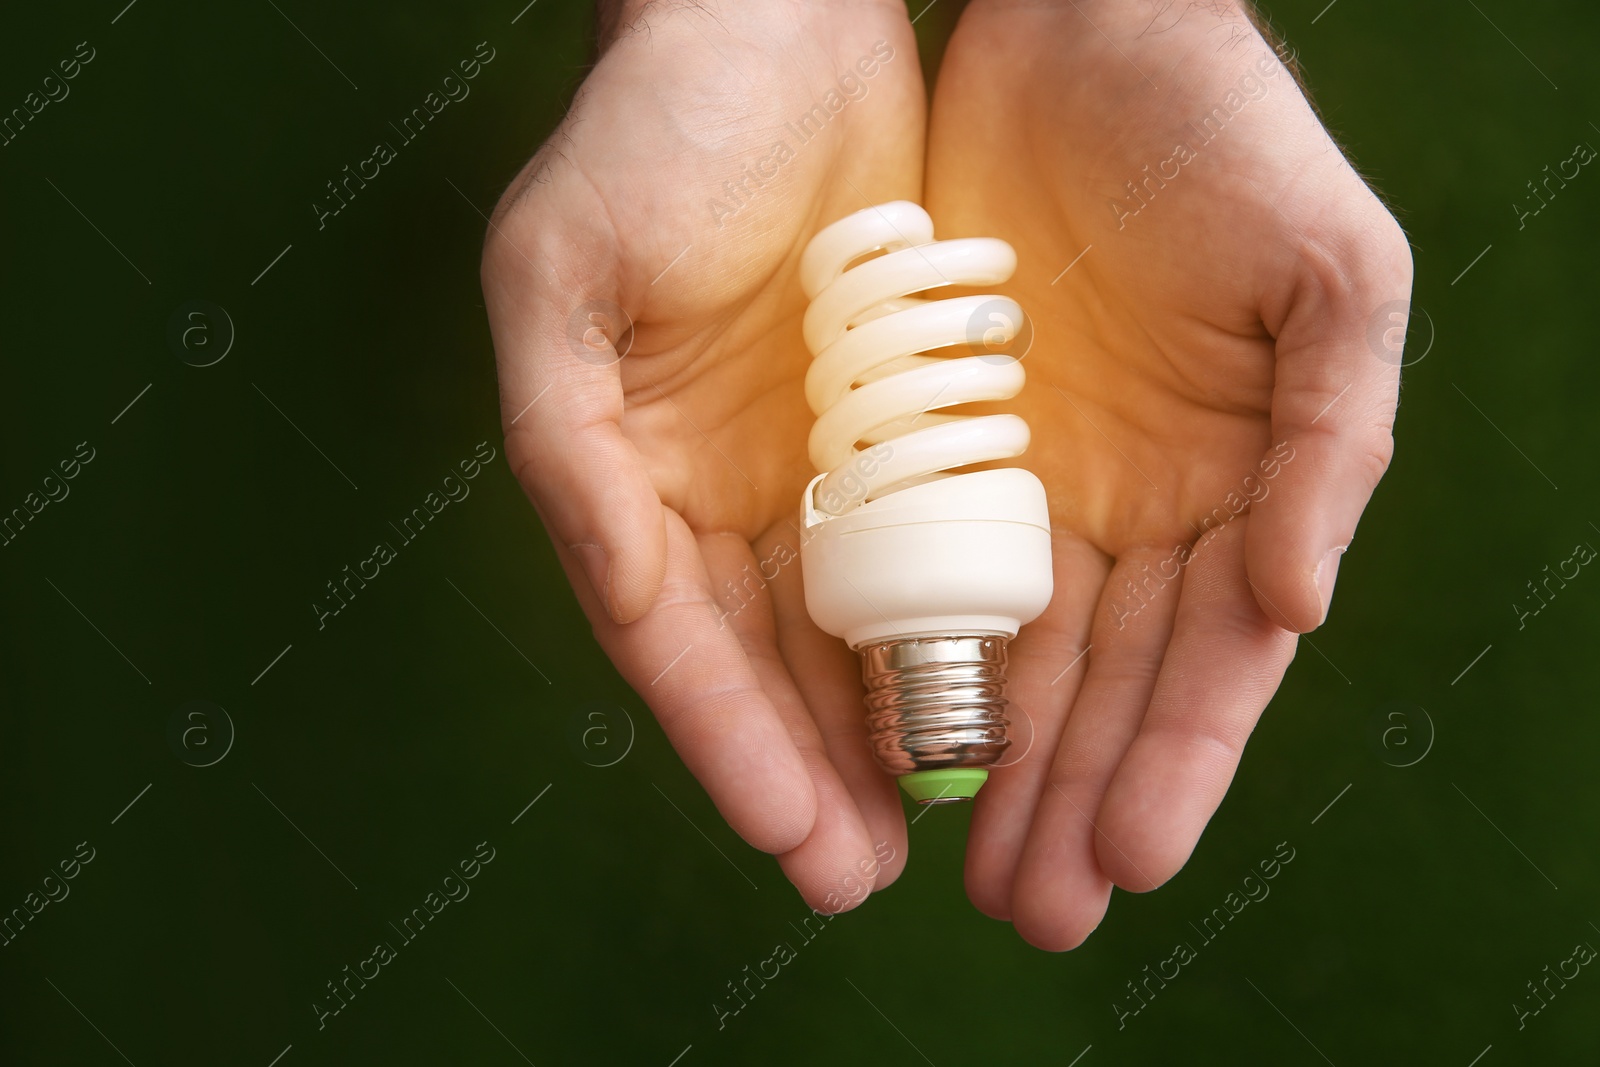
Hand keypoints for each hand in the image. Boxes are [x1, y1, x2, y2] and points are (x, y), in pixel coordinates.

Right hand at [480, 1, 925, 908]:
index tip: (789, 835)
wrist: (771, 24)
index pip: (672, 639)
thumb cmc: (647, 134)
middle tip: (863, 871)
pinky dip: (940, 626)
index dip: (725, 742)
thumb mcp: (558, 277)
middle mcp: (713, 488)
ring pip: (841, 627)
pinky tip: (979, 696)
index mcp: (624, 472)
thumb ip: (566, 449)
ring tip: (927, 824)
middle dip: (808, 770)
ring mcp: (802, 464)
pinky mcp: (888, 426)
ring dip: (876, 728)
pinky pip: (917, 545)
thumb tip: (620, 596)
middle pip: (760, 661)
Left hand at [924, 0, 1410, 947]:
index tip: (1129, 858)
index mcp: (1236, 491)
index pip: (1208, 660)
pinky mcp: (933, 441)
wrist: (1082, 37)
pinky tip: (884, 735)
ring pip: (1007, 652)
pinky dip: (906, 654)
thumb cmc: (1226, 147)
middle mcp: (1130, 510)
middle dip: (1070, 798)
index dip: (1177, 761)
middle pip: (1101, 686)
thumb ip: (1334, 443)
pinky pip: (914, 566)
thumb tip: (1298, 607)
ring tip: (961, 869)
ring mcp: (1029, 484)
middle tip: (1029, 909)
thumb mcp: (1328, 281)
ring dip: (988, 761)